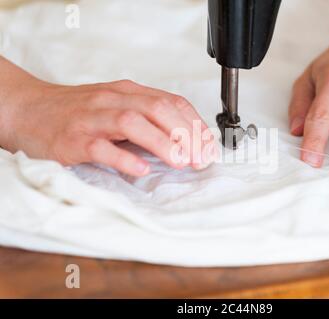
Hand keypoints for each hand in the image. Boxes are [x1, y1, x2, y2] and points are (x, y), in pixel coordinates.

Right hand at [0, 76, 216, 176]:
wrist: (28, 110)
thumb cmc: (78, 113)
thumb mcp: (116, 107)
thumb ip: (146, 120)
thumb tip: (184, 142)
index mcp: (127, 92)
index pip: (171, 102)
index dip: (195, 125)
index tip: (209, 147)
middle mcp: (112, 100)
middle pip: (157, 109)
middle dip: (185, 134)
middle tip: (200, 159)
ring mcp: (91, 119)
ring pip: (132, 123)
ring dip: (161, 143)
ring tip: (180, 162)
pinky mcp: (72, 140)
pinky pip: (100, 147)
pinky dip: (123, 158)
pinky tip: (140, 169)